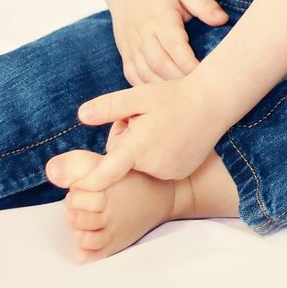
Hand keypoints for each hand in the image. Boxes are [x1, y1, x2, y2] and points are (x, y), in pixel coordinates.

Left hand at [69, 74, 228, 190]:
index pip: (105, 173)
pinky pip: (158, 168)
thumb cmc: (175, 96)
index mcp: (137, 148)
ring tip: (162, 127)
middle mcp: (152, 165)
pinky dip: (159, 156)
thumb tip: (81, 116)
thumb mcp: (139, 95)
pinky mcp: (180, 173)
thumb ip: (108, 106)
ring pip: (141, 164)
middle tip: (143, 120)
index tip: (73, 192)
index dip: (87, 183)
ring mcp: (168, 172)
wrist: (214, 102)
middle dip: (126, 144)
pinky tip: (173, 137)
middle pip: (123, 161)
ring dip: (143, 150)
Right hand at [106, 0, 227, 86]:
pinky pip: (132, 76)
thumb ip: (203, 4)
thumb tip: (223, 20)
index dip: (190, 64)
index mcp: (160, 18)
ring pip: (145, 74)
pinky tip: (163, 94)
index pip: (175, 46)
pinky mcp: (125, 54)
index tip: (206, 75)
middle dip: (179, 80)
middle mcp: (143, 34)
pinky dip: (147, 88)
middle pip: (159, 64)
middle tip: (199, 91)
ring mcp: (130, 46)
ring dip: (164, 88)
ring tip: (184, 96)